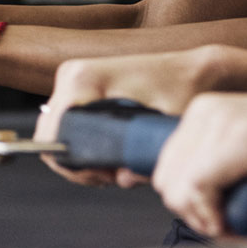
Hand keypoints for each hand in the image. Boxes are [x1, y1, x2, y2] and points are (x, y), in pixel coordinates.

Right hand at [33, 47, 228, 187]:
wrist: (193, 69)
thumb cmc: (182, 90)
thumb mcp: (161, 127)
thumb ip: (139, 156)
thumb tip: (122, 178)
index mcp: (82, 80)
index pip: (53, 137)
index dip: (79, 167)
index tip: (109, 174)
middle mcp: (70, 75)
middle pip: (54, 139)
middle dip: (84, 166)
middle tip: (118, 173)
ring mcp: (72, 78)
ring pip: (60, 136)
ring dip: (88, 158)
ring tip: (122, 161)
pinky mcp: (78, 86)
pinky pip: (68, 126)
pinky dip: (88, 145)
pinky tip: (116, 149)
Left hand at [150, 87, 246, 236]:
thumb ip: (218, 171)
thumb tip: (183, 202)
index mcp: (204, 111)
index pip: (164, 168)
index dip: (187, 204)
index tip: (216, 222)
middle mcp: (205, 110)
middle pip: (165, 182)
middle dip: (194, 215)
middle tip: (231, 229)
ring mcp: (220, 122)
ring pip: (177, 191)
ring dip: (206, 222)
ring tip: (240, 230)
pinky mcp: (239, 140)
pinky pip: (199, 192)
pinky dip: (216, 221)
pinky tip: (242, 229)